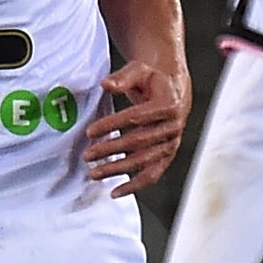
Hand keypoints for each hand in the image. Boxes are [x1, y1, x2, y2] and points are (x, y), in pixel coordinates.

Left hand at [84, 58, 189, 196]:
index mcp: (169, 105)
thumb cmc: (154, 80)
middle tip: (88, 155)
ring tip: (95, 173)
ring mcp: (171, 144)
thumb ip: (123, 78)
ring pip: (143, 161)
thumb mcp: (140, 70)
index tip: (91, 132)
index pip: (136, 117)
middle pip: (138, 142)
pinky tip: (116, 191)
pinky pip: (152, 175)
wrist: (174, 90)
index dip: (112, 125)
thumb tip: (107, 84)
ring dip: (118, 169)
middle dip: (110, 150)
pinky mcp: (167, 156)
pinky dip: (135, 186)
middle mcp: (173, 127)